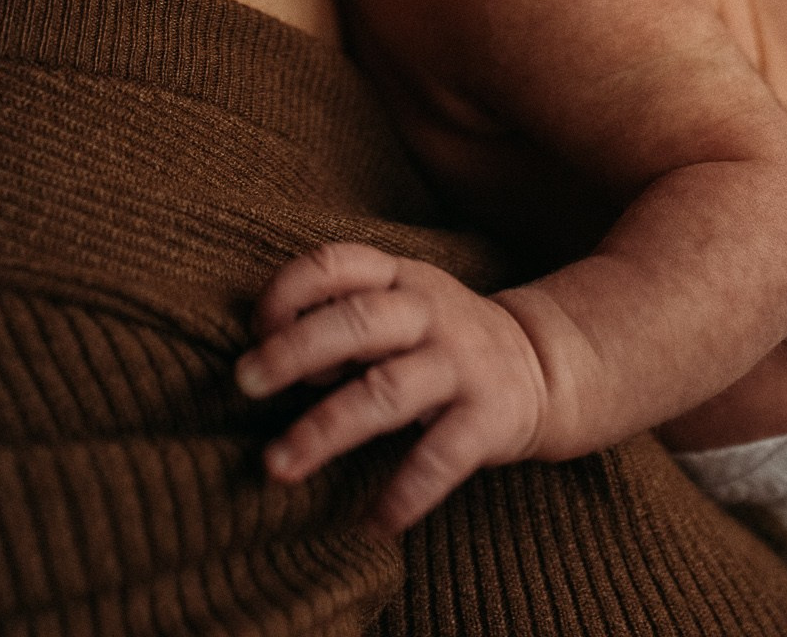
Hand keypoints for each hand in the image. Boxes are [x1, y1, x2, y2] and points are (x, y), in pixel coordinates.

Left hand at [236, 243, 549, 531]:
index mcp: (399, 277)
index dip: (287, 290)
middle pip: (354, 322)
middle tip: (245, 384)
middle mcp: (428, 312)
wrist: (542, 364)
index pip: (335, 262)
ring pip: (384, 392)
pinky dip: (402, 493)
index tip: (254, 331)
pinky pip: (439, 458)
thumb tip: (273, 358)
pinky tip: (370, 523)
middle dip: (293, 351)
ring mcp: (460, 365)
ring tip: (278, 467)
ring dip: (325, 430)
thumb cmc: (440, 337)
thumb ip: (342, 320)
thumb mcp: (398, 305)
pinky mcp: (487, 419)